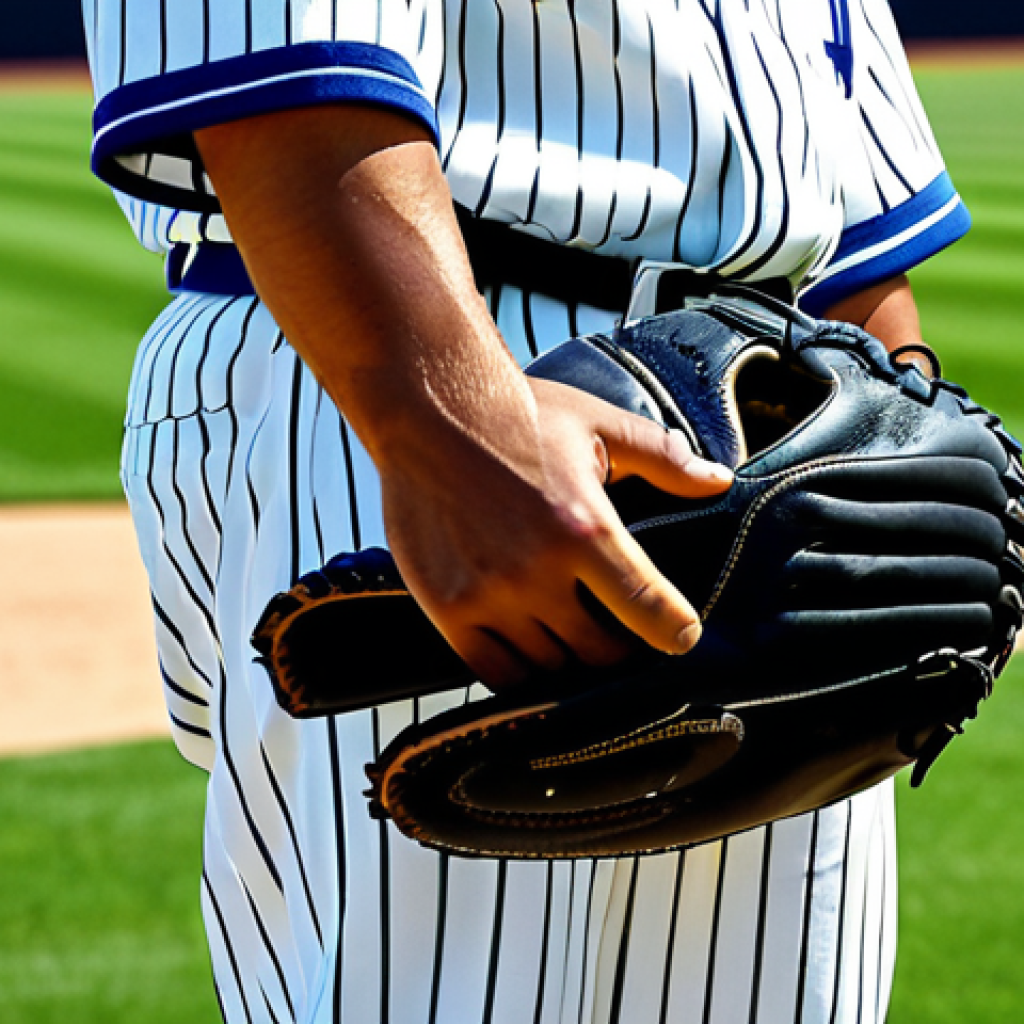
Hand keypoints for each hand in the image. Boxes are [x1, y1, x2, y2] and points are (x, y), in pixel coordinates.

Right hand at [380, 376, 732, 686]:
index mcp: (584, 528)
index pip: (648, 609)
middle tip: (607, 625)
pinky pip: (494, 670)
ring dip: (561, 651)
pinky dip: (516, 665)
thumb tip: (719, 481)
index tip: (681, 637)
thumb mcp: (598, 425)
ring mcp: (489, 594)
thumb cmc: (517, 413)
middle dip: (611, 643)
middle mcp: (537, 571)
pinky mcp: (447, 607)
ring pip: (547, 663)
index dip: (674, 632)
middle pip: (597, 650)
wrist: (428, 407)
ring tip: (560, 624)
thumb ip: (662, 459)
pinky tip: (521, 639)